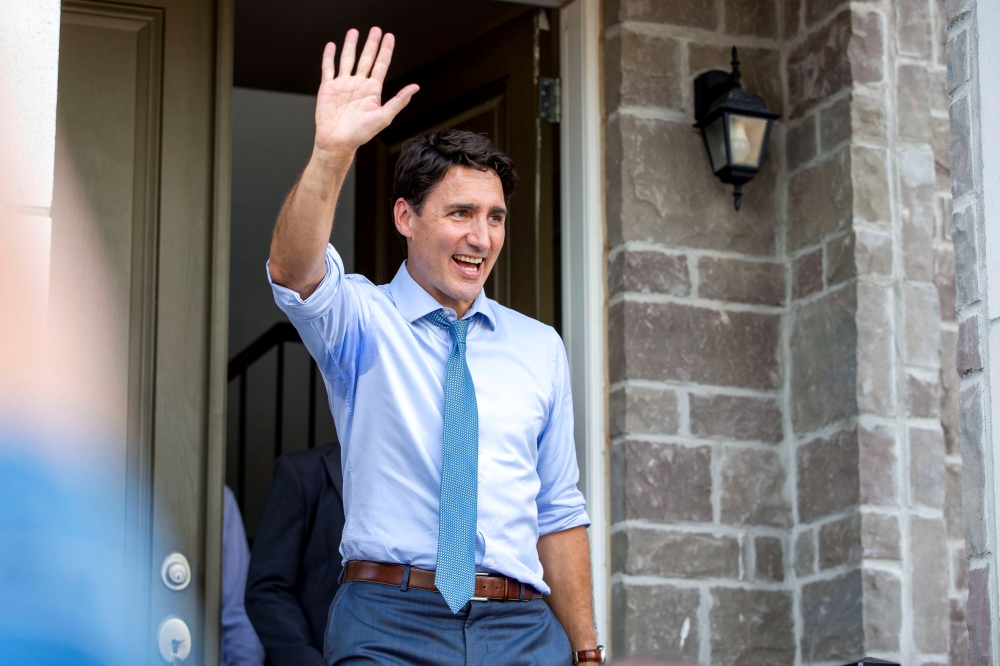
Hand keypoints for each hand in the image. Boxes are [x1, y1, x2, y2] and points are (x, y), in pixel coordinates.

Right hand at [314, 28, 418, 155]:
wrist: (338, 142)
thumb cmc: (361, 134)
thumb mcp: (384, 117)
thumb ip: (399, 100)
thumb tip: (415, 87)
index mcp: (372, 91)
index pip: (381, 65)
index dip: (385, 50)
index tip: (389, 37)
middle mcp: (359, 85)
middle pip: (366, 58)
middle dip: (371, 44)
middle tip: (375, 30)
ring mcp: (343, 85)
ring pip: (347, 59)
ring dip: (350, 45)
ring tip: (354, 32)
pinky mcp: (328, 88)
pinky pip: (329, 68)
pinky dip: (329, 56)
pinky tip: (332, 46)